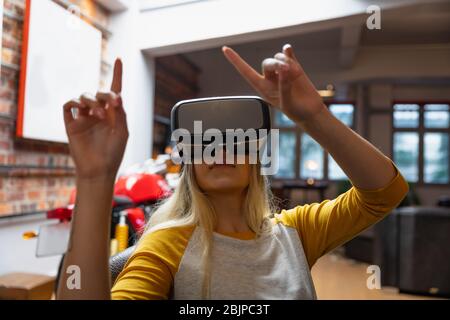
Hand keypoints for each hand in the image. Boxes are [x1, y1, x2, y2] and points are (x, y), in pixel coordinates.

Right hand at [63, 59, 127, 179]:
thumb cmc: (113, 153)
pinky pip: (69, 106)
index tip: (119, 59)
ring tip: (100, 115)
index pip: (114, 90)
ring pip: (84, 97)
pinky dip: (74, 102)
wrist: (99, 170)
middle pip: (99, 93)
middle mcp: (98, 113)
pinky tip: (81, 108)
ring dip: (93, 102)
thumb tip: (118, 96)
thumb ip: (121, 114)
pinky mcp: (72, 124)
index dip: (117, 75)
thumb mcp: (122, 132)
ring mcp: (84, 117)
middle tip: (114, 102)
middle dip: (106, 94)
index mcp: (113, 114)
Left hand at [223, 44, 324, 123]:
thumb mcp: (287, 102)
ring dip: (285, 61)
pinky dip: (288, 51)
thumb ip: (284, 86)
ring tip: (294, 72)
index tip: (225, 49)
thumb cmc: (296, 111)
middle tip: (286, 69)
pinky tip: (287, 49)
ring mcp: (283, 73)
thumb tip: (285, 69)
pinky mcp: (295, 69)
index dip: (235, 60)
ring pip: (278, 58)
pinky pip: (289, 56)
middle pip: (267, 63)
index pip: (246, 72)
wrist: (311, 112)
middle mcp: (271, 79)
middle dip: (276, 64)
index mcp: (263, 88)